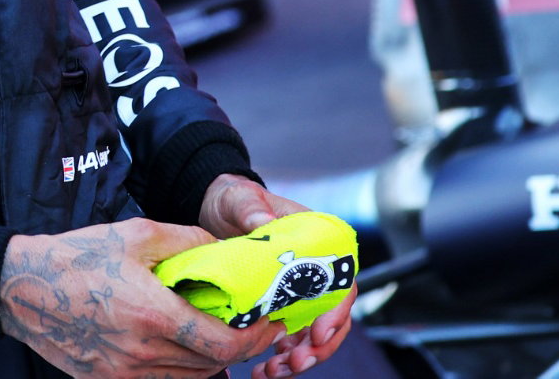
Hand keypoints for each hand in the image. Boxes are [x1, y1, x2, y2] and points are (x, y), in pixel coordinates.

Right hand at [0, 219, 282, 376]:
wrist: (24, 288)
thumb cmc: (81, 255)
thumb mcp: (140, 233)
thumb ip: (189, 241)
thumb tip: (225, 249)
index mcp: (153, 315)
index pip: (221, 344)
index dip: (255, 337)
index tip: (272, 322)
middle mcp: (141, 354)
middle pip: (210, 366)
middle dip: (240, 347)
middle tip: (255, 324)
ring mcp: (122, 374)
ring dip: (211, 360)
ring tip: (221, 330)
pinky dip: (180, 367)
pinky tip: (182, 341)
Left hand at [199, 174, 356, 378]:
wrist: (216, 210)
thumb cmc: (235, 199)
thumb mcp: (241, 198)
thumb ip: (252, 207)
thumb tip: (263, 220)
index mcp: (316, 239)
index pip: (342, 278)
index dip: (336, 310)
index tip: (318, 334)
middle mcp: (313, 267)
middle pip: (333, 314)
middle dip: (319, 346)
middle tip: (294, 363)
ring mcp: (298, 288)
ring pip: (314, 333)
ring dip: (300, 357)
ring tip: (274, 371)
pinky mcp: (280, 304)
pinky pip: (291, 338)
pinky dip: (282, 357)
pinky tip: (264, 368)